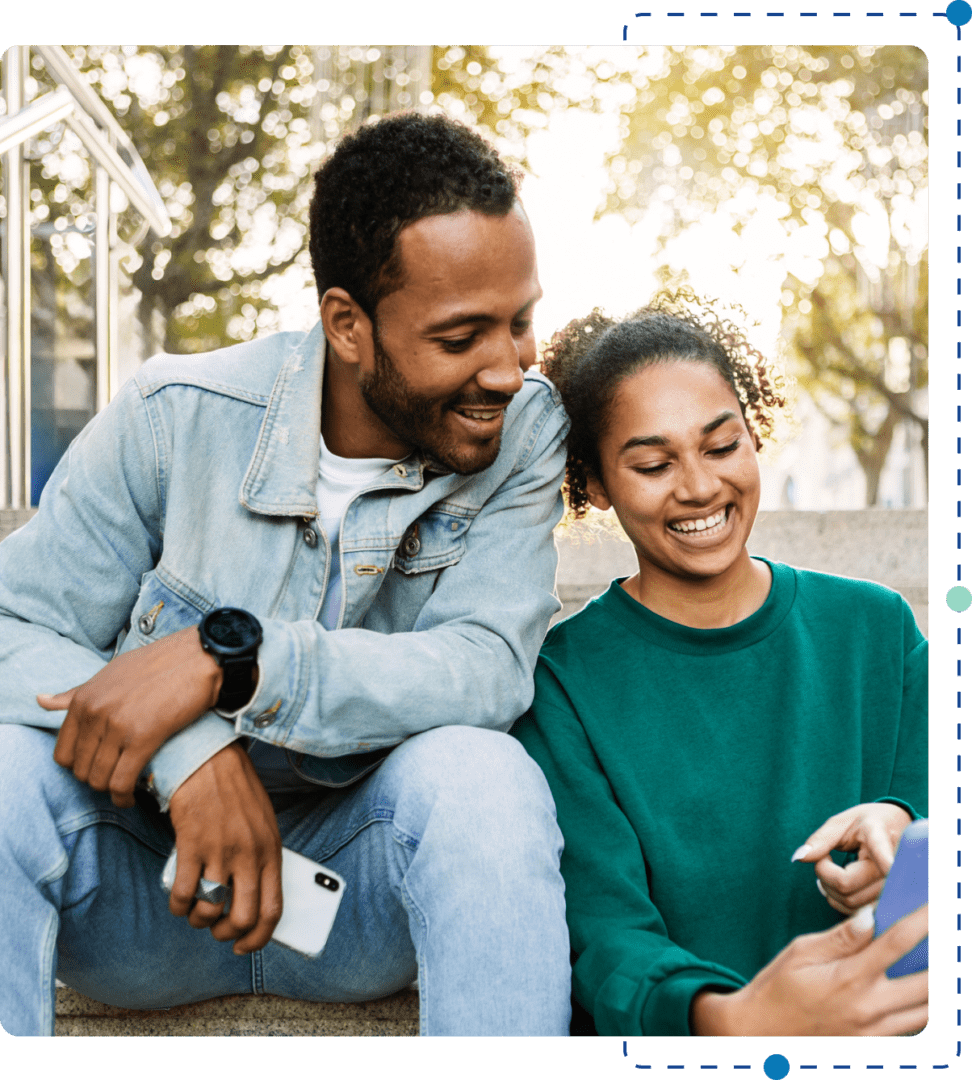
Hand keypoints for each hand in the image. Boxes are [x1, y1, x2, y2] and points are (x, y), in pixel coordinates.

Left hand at [39, 626, 222, 807]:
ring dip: (111, 791)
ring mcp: (117, 726)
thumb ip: (76, 693)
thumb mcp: (111, 673)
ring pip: (99, 779)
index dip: (80, 767)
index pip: (63, 752)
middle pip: (80, 770)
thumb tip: (40, 701)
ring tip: (124, 790)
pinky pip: (122, 781)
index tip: (98, 767)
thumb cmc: (159, 664)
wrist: (199, 657)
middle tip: (116, 778)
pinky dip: (124, 796)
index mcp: (84, 699)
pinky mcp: (143, 738)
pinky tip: (133, 796)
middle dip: (96, 780)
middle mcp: (95, 713)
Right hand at [167, 741, 282, 954]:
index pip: (273, 909)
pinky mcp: (192, 844)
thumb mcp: (263, 824)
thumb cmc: (237, 793)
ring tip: (195, 911)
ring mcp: (221, 850)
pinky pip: (183, 893)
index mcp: (271, 850)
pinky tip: (178, 901)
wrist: (209, 760)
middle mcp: (249, 854)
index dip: (258, 938)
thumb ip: (263, 858)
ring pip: (209, 910)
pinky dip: (178, 906)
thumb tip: (256, 897)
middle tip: (215, 929)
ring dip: (199, 920)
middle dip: (226, 934)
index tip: (243, 946)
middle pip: (241, 918)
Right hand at [692, 901, 928, 1035]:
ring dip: (937, 987)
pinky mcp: (873, 1046)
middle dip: (942, 956)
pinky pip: (911, 1029)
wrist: (759, 1034)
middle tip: (944, 937)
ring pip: (927, 1012)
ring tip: (935, 960)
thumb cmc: (777, 988)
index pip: (897, 942)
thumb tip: (871, 916)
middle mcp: (869, 1008)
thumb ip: (841, 937)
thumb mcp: (801, 952)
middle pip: (927, 983)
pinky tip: (917, 991)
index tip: (933, 905)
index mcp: (848, 978)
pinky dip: (921, 1009)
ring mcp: (874, 1032)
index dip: (922, 920)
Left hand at [791, 803, 912, 914]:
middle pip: (847, 886)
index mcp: (881, 838)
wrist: (896, 829)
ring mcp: (894, 888)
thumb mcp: (842, 822)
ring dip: (830, 889)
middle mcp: (894, 867)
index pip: (882, 852)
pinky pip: (856, 912)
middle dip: (824, 874)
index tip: (889, 866)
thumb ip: (821, 839)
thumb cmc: (865, 824)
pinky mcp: (889, 902)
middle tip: (823, 857)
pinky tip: (837, 883)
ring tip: (831, 867)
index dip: (886, 860)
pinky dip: (839, 900)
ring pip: (850, 903)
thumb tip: (799, 857)